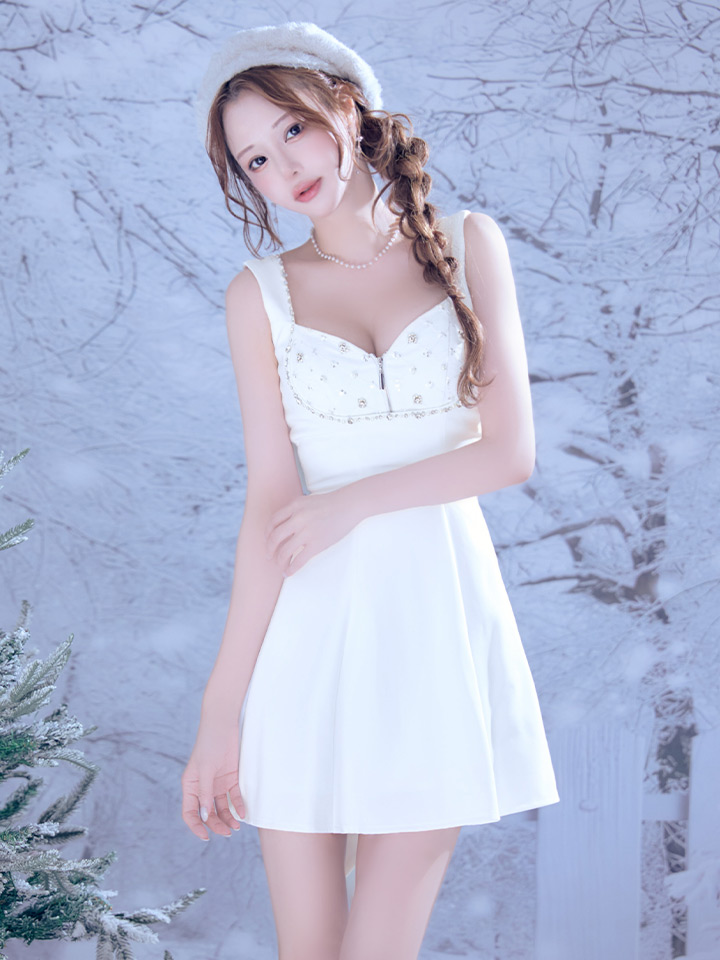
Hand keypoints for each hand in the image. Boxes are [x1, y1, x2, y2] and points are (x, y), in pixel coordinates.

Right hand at [181, 720, 244, 839]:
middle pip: (207, 813)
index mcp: (190, 786)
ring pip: (221, 808)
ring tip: (236, 827)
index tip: (206, 837)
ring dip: (228, 818)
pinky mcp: (231, 779)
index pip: (190, 812)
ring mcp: (217, 784)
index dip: (196, 826)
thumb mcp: (205, 769)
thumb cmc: (209, 744)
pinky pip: (234, 797)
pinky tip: (243, 813)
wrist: (224, 725)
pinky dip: (238, 806)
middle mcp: (203, 788)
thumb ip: (204, 792)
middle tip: (228, 832)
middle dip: (216, 824)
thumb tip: (204, 816)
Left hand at [265, 486, 362, 576]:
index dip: (267, 534)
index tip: (267, 541)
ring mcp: (307, 532)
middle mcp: (298, 519)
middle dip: (269, 549)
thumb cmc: (329, 504)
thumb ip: (294, 511)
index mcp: (294, 506)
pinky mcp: (317, 544)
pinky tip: (288, 573)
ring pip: (284, 551)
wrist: (349, 506)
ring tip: (280, 566)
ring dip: (279, 561)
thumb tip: (282, 526)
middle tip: (268, 556)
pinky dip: (291, 569)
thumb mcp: (307, 501)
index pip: (273, 522)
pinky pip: (299, 560)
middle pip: (275, 537)